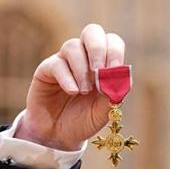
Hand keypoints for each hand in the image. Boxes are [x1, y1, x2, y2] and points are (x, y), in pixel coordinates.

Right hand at [15, 23, 125, 150]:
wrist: (60, 136)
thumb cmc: (85, 120)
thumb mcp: (105, 111)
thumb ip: (114, 94)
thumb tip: (123, 76)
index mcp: (104, 64)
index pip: (112, 42)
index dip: (115, 50)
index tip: (115, 68)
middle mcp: (84, 57)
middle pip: (92, 32)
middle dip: (98, 49)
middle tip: (99, 71)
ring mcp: (64, 61)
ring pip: (72, 46)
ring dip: (82, 69)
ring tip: (84, 91)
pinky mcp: (46, 70)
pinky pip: (56, 64)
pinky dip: (68, 78)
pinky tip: (73, 92)